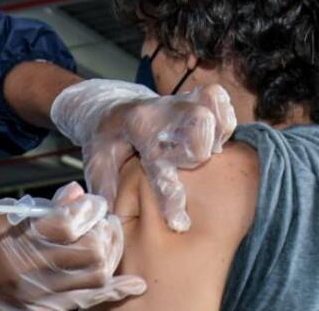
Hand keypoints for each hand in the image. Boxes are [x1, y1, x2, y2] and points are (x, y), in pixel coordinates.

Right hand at [0, 182, 145, 309]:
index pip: (66, 225)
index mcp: (11, 244)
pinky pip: (87, 304)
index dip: (88, 210)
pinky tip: (132, 283)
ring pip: (94, 279)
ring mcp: (36, 299)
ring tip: (108, 241)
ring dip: (110, 256)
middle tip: (104, 220)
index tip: (93, 201)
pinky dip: (113, 292)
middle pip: (89, 253)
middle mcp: (26, 274)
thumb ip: (35, 207)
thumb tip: (75, 193)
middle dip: (105, 232)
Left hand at [51, 80, 235, 231]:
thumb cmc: (105, 142)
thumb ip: (105, 190)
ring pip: (211, 107)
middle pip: (198, 123)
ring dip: (215, 134)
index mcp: (135, 127)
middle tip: (191, 169)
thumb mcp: (96, 165)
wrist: (108, 108)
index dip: (170, 195)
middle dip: (199, 153)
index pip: (159, 160)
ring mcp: (177, 100)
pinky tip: (214, 138)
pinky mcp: (191, 96)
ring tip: (207, 154)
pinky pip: (218, 99)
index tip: (179, 223)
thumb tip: (112, 221)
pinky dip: (222, 119)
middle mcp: (160, 109)